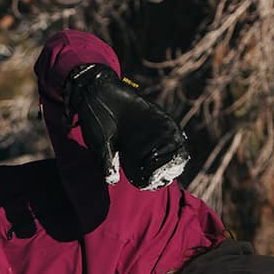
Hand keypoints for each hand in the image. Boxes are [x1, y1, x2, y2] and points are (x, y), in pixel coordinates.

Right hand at [64, 63, 188, 189]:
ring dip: (174, 153)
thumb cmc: (95, 119)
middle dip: (167, 168)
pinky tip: (178, 142)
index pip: (144, 171)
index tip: (155, 181)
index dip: (151, 178)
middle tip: (169, 173)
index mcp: (128, 153)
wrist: (97, 92)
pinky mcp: (153, 115)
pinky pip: (170, 127)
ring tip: (177, 161)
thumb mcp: (99, 144)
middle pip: (160, 160)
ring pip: (168, 144)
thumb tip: (113, 181)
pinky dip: (175, 135)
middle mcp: (140, 142)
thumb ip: (107, 163)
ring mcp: (148, 129)